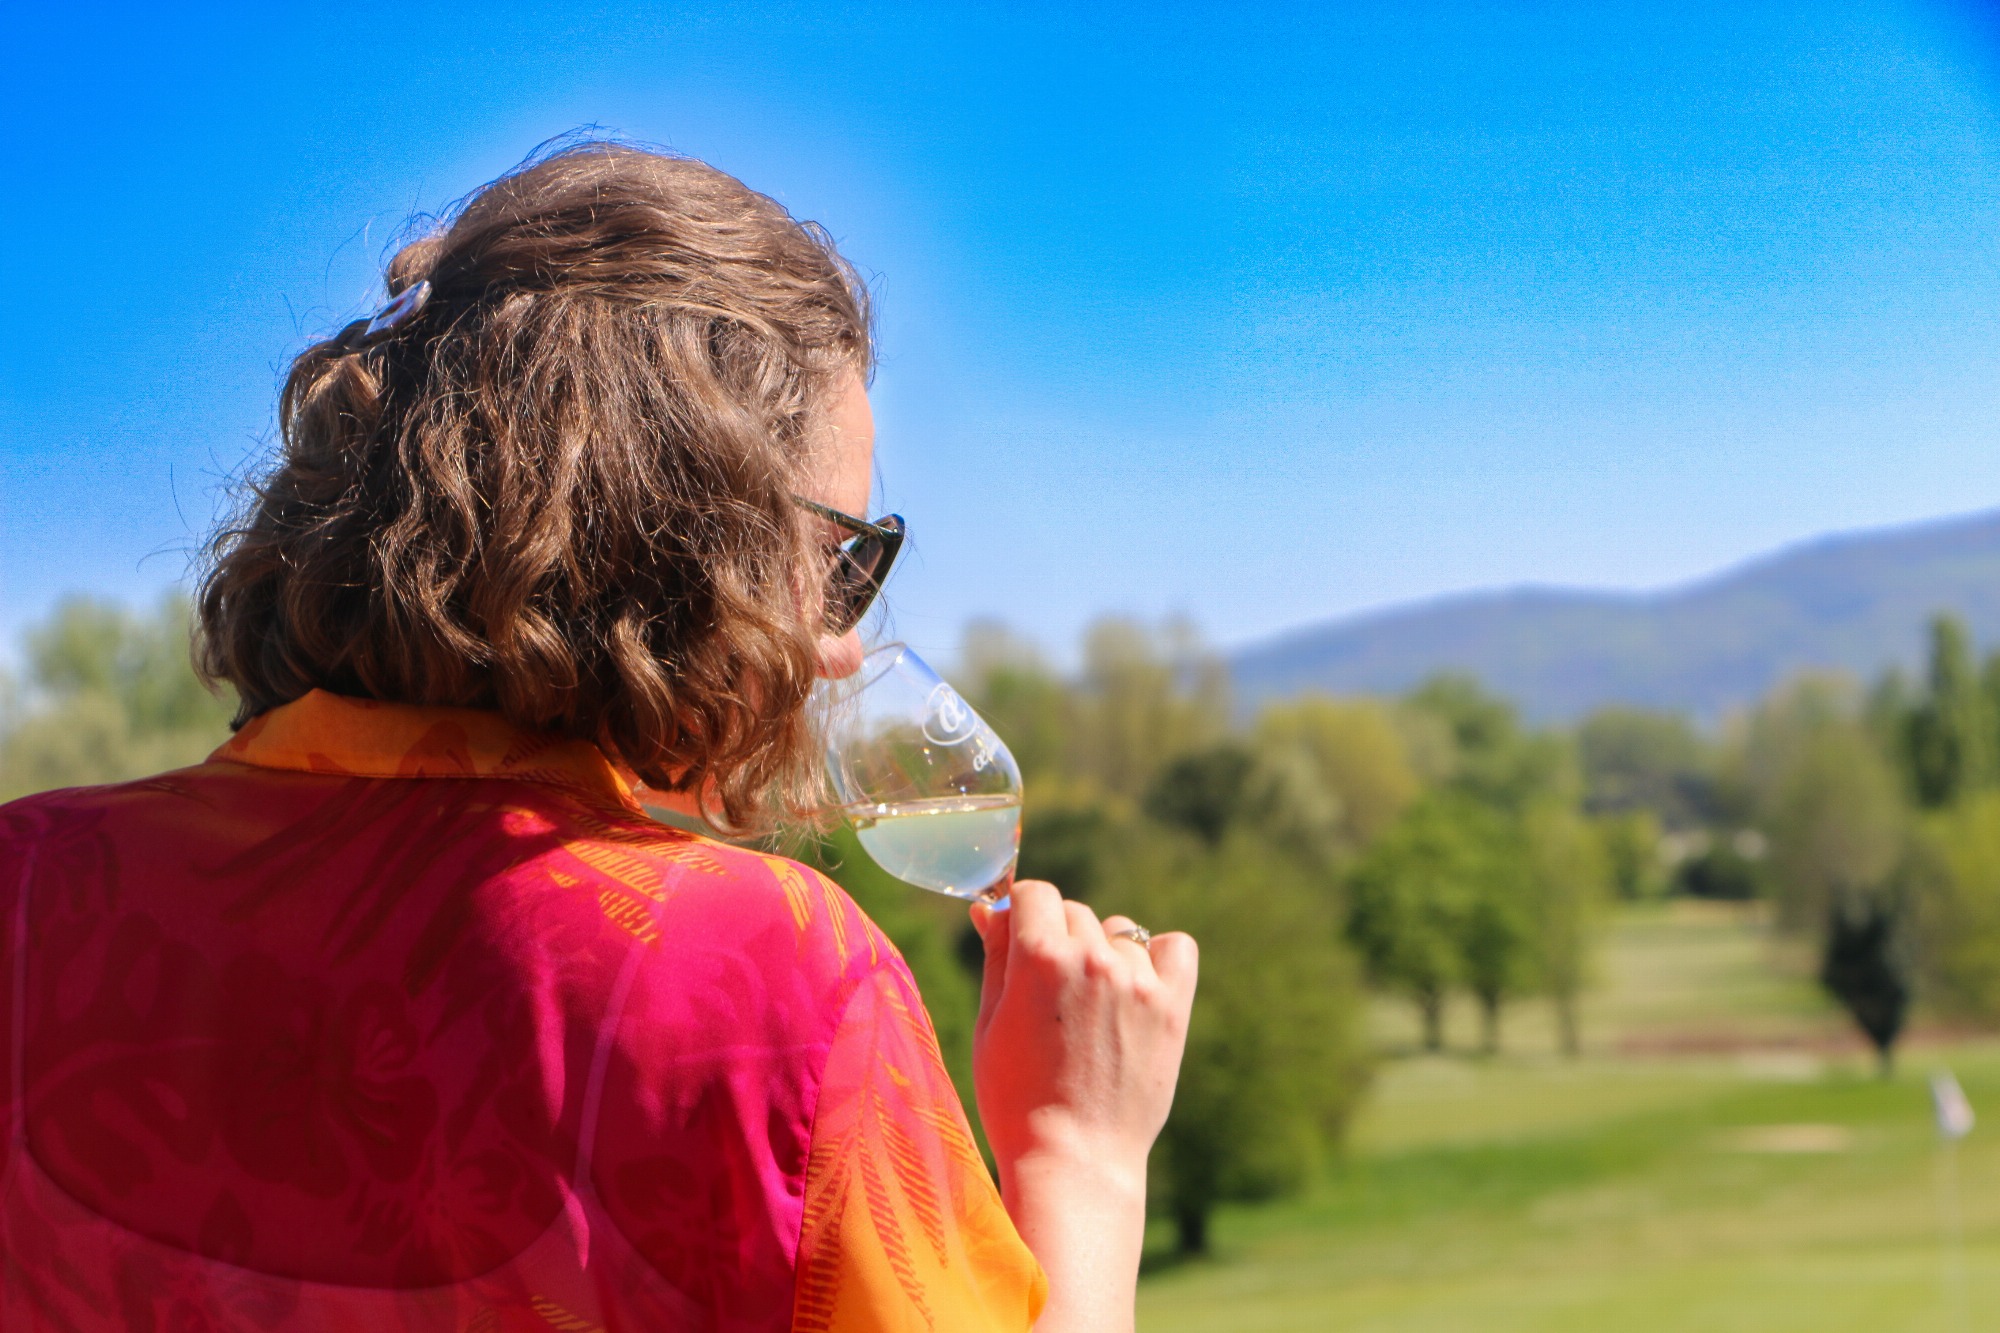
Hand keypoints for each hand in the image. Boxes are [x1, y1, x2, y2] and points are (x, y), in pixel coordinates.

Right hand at [970, 881, 1197, 1190]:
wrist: (1075, 1160)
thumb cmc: (1016, 1099)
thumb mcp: (989, 1024)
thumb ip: (995, 956)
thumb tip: (988, 906)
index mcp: (1039, 957)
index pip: (1033, 893)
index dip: (1021, 914)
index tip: (1019, 939)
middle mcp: (1092, 959)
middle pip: (1074, 911)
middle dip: (1058, 937)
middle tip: (1051, 993)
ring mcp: (1137, 981)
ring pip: (1119, 933)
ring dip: (1103, 954)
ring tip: (1092, 1008)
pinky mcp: (1173, 1006)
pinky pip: (1175, 947)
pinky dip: (1157, 959)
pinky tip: (1137, 989)